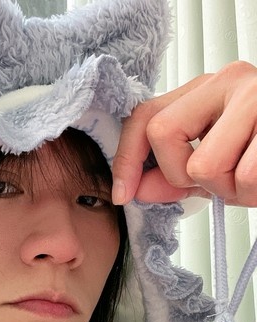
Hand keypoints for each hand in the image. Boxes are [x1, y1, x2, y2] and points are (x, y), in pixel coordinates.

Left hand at [111, 61, 256, 206]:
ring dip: (230, 190)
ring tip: (254, 178)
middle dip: (186, 178)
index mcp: (206, 90)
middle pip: (165, 136)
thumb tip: (136, 189)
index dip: (127, 160)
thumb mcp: (219, 163)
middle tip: (221, 181)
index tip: (124, 195)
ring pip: (206, 165)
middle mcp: (229, 80)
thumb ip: (176, 175)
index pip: (145, 118)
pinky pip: (247, 175)